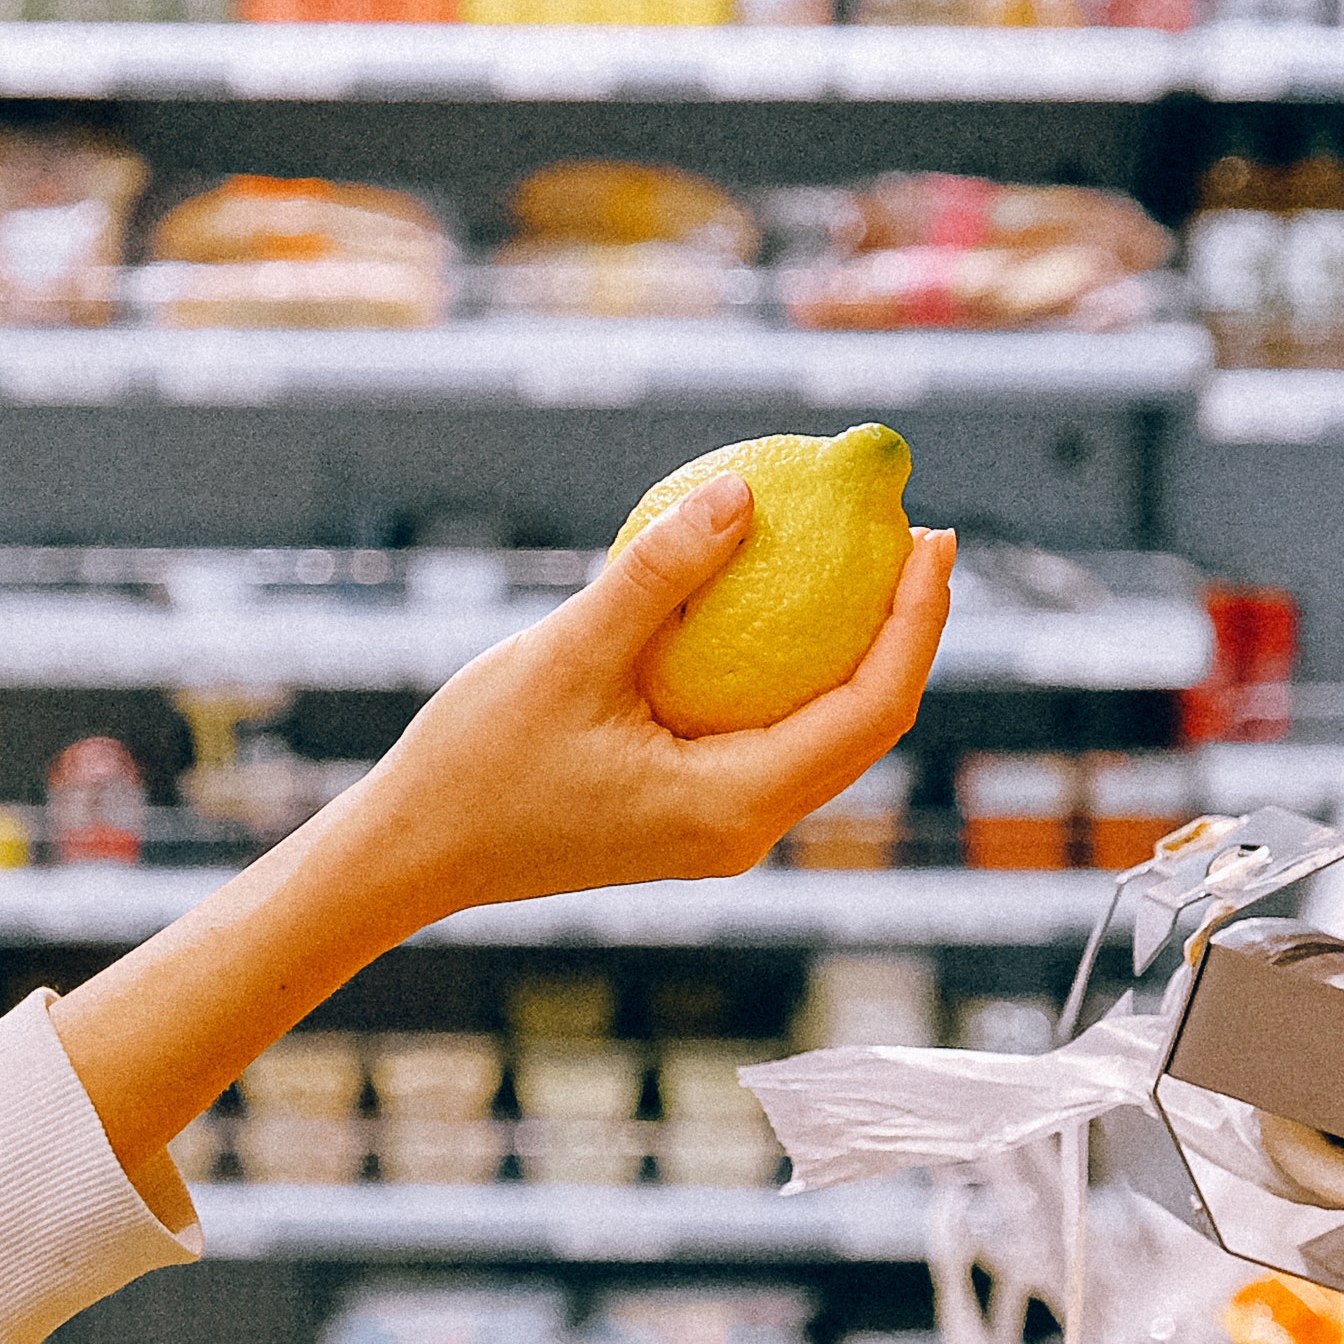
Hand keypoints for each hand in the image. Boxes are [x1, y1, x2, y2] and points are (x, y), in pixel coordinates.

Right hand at [329, 480, 951, 925]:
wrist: (414, 852)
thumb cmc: (478, 761)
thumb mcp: (567, 653)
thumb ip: (659, 574)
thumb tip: (746, 491)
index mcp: (734, 804)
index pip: (870, 709)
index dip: (916, 620)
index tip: (929, 534)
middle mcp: (745, 831)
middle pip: (867, 728)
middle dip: (905, 631)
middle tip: (914, 532)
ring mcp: (721, 831)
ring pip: (826, 740)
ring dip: (858, 653)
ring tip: (867, 562)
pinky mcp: (692, 817)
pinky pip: (771, 739)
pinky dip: (794, 674)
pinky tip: (777, 606)